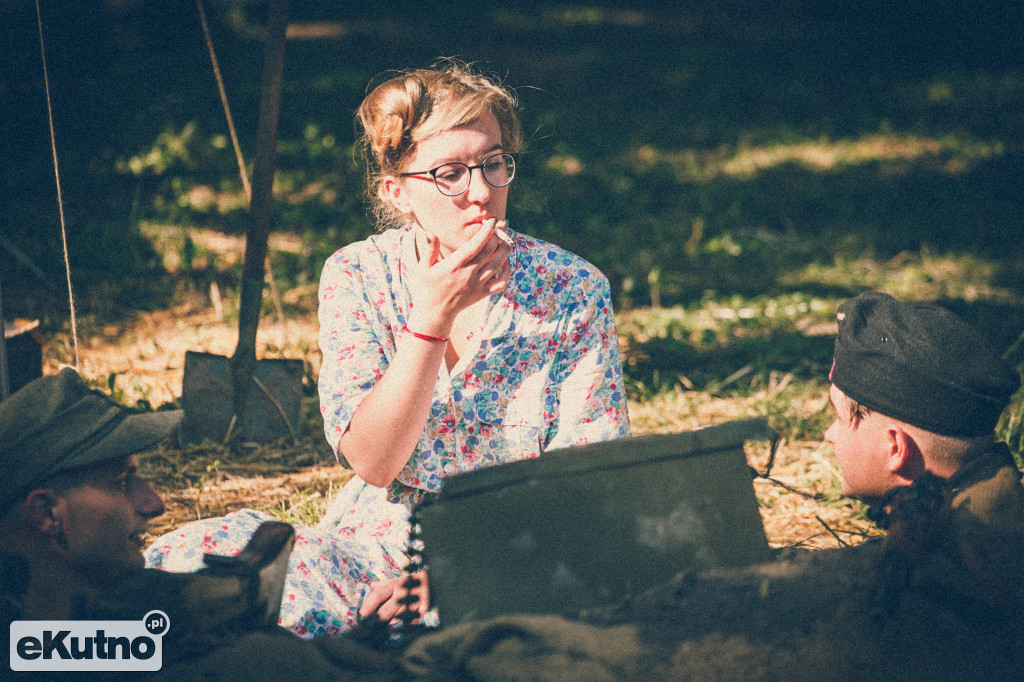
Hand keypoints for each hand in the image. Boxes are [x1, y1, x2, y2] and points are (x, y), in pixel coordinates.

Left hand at [358, 571, 429, 624]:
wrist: (434, 568)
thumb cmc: (413, 573)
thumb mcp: (398, 575)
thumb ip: (384, 582)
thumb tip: (371, 586)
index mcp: (394, 583)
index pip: (377, 596)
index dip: (368, 607)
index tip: (362, 616)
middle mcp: (403, 591)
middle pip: (387, 610)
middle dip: (378, 620)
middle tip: (373, 627)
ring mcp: (415, 599)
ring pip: (399, 617)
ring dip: (392, 623)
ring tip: (387, 626)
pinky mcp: (425, 605)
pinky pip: (414, 620)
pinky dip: (408, 624)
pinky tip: (404, 626)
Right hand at [407, 220, 511, 336]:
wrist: (434, 313)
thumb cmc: (427, 287)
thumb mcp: (423, 268)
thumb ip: (430, 249)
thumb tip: (431, 233)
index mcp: (453, 266)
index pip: (475, 246)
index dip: (486, 232)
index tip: (491, 221)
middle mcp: (468, 275)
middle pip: (489, 252)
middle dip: (498, 236)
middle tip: (503, 224)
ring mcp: (477, 285)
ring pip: (498, 265)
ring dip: (506, 250)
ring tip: (509, 238)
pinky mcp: (482, 294)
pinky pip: (501, 283)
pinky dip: (507, 272)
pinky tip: (506, 262)